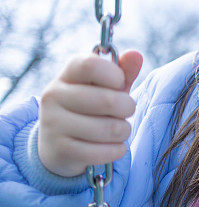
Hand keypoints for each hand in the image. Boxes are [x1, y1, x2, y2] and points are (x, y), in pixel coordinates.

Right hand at [38, 50, 142, 176]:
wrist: (58, 146)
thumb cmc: (90, 111)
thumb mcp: (106, 89)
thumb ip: (123, 72)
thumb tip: (136, 55)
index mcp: (66, 75)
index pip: (91, 65)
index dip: (115, 75)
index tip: (118, 85)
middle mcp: (54, 96)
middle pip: (108, 100)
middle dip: (128, 108)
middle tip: (124, 112)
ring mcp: (53, 123)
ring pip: (111, 129)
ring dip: (124, 131)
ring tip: (117, 130)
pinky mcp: (61, 150)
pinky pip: (104, 151)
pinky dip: (117, 150)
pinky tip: (111, 146)